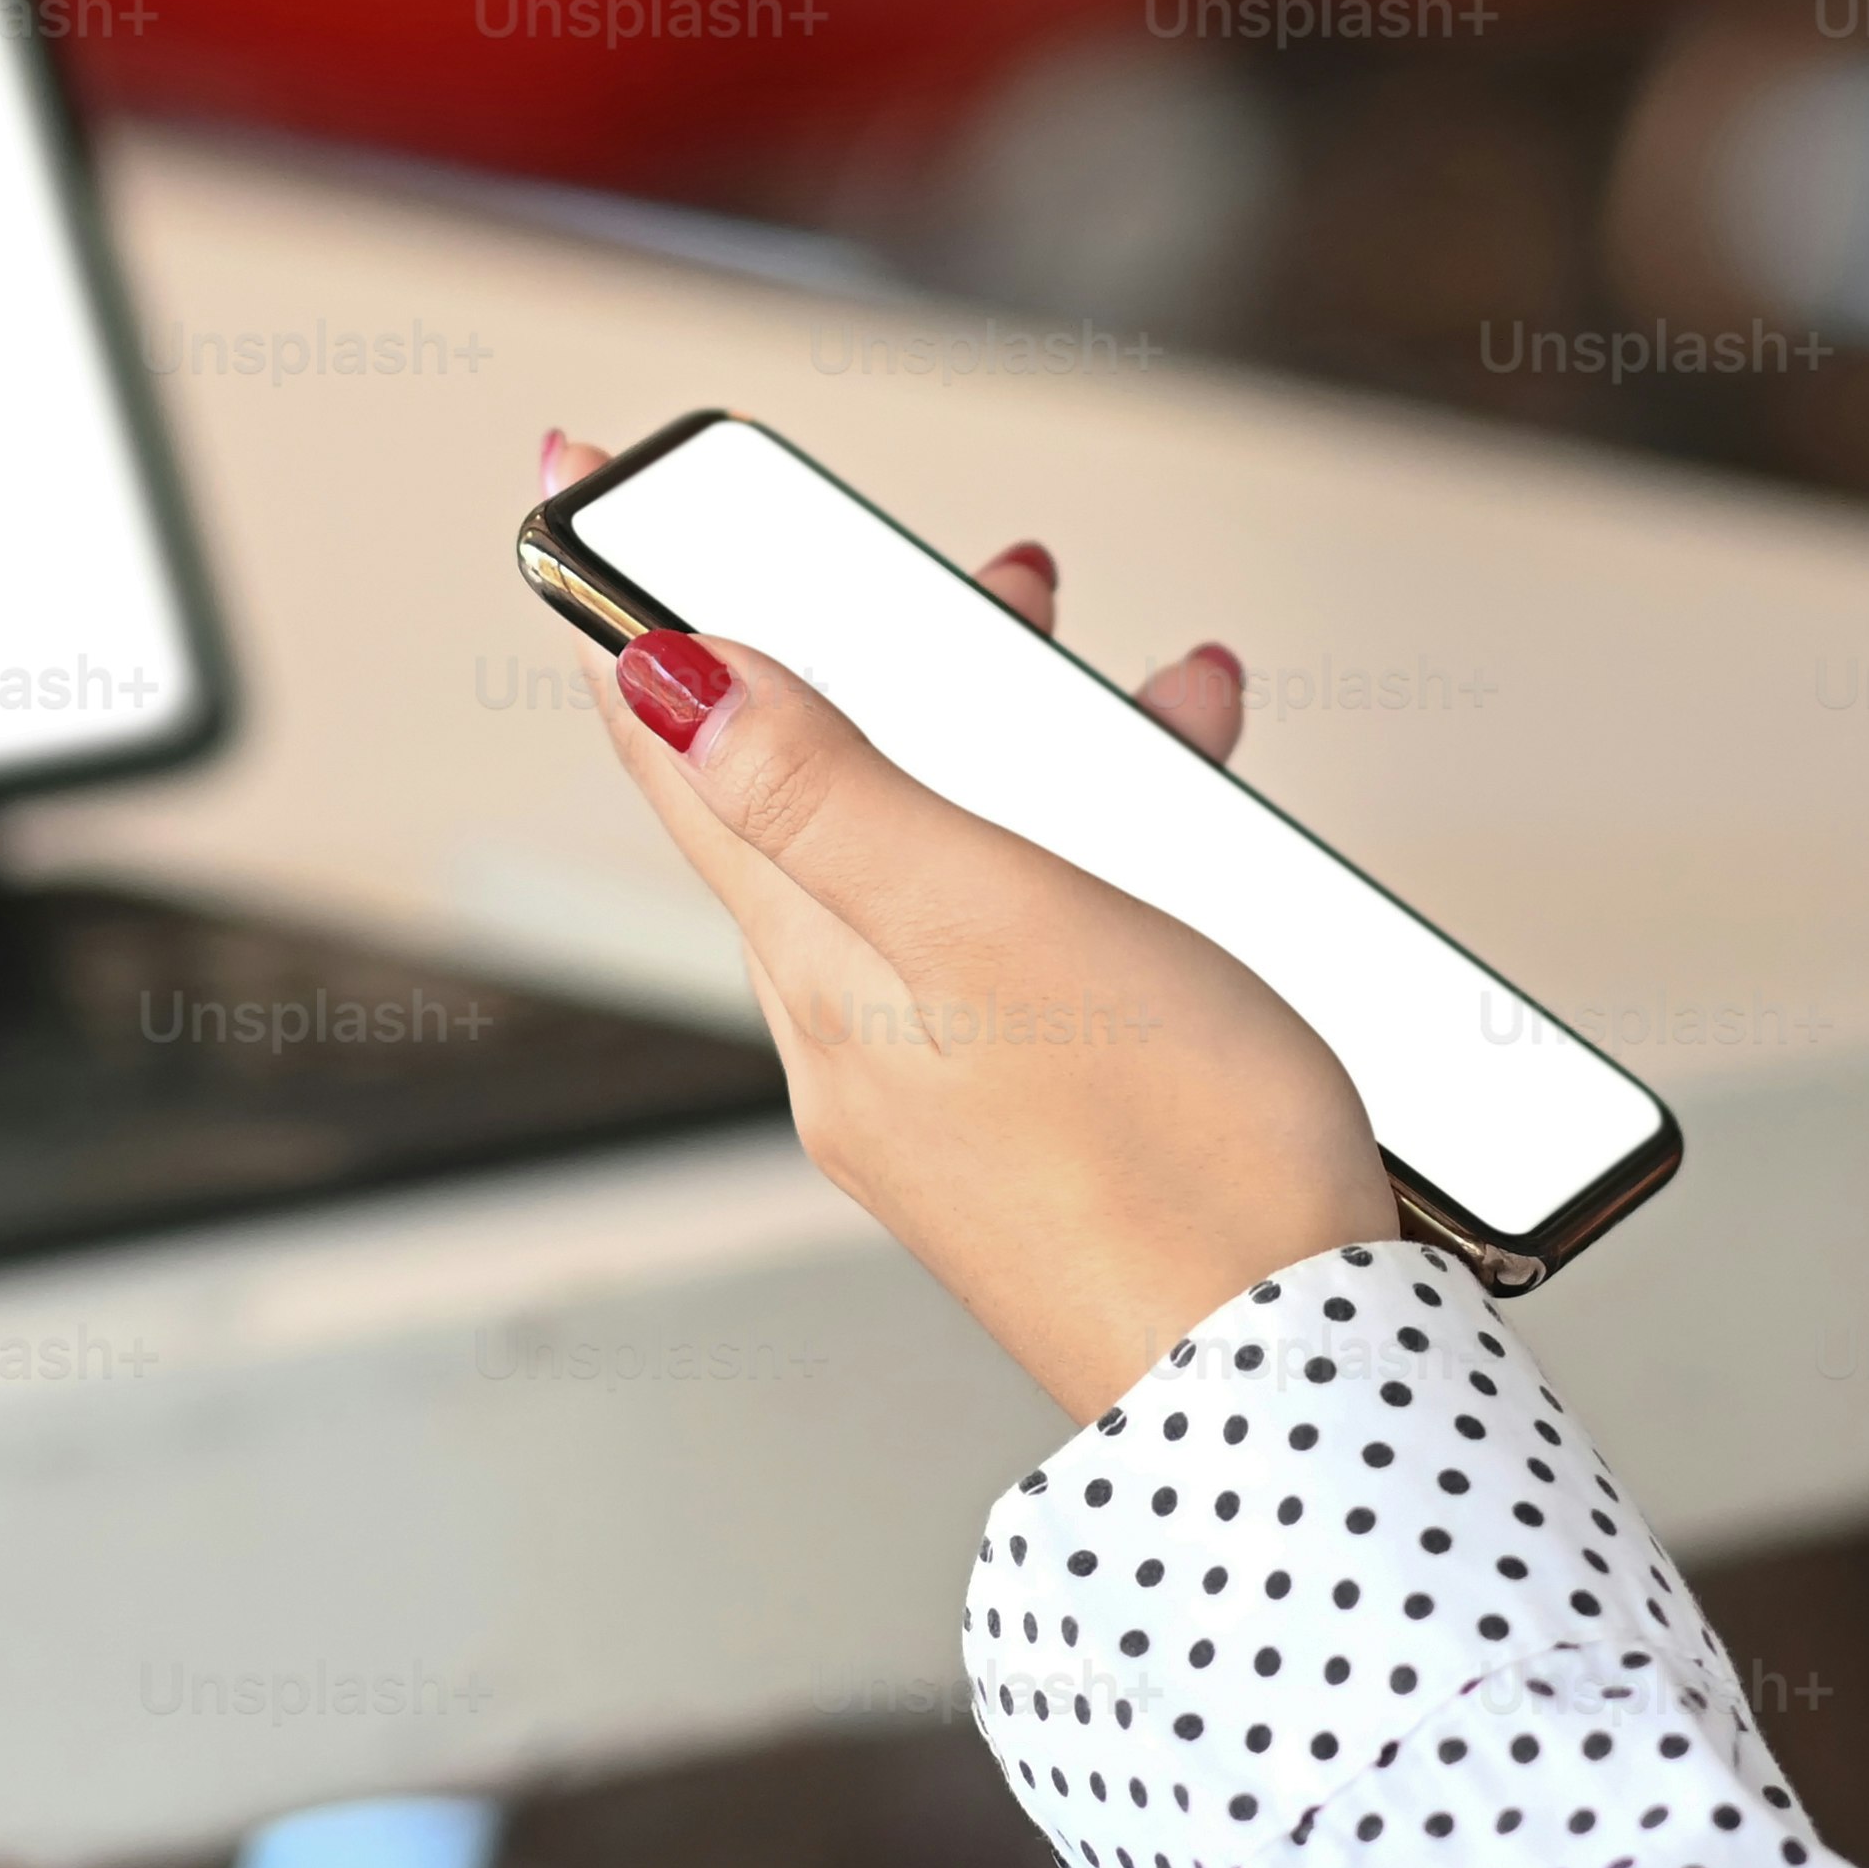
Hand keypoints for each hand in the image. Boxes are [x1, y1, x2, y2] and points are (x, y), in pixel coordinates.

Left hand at [544, 429, 1396, 1416]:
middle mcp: (853, 1030)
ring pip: (958, 857)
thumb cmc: (1172, 1164)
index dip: (629, 600)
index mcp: (817, 966)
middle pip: (827, 789)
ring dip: (1051, 752)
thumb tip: (660, 673)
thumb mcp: (994, 923)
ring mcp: (945, 1088)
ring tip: (1168, 695)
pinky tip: (1207, 860)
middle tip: (995, 577)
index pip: (675, 750)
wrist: (1295, 1388)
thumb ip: (830, 795)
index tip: (573, 479)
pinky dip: (1109, 864)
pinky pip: (1036, 947)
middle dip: (907, 653)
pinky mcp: (1045, 1133)